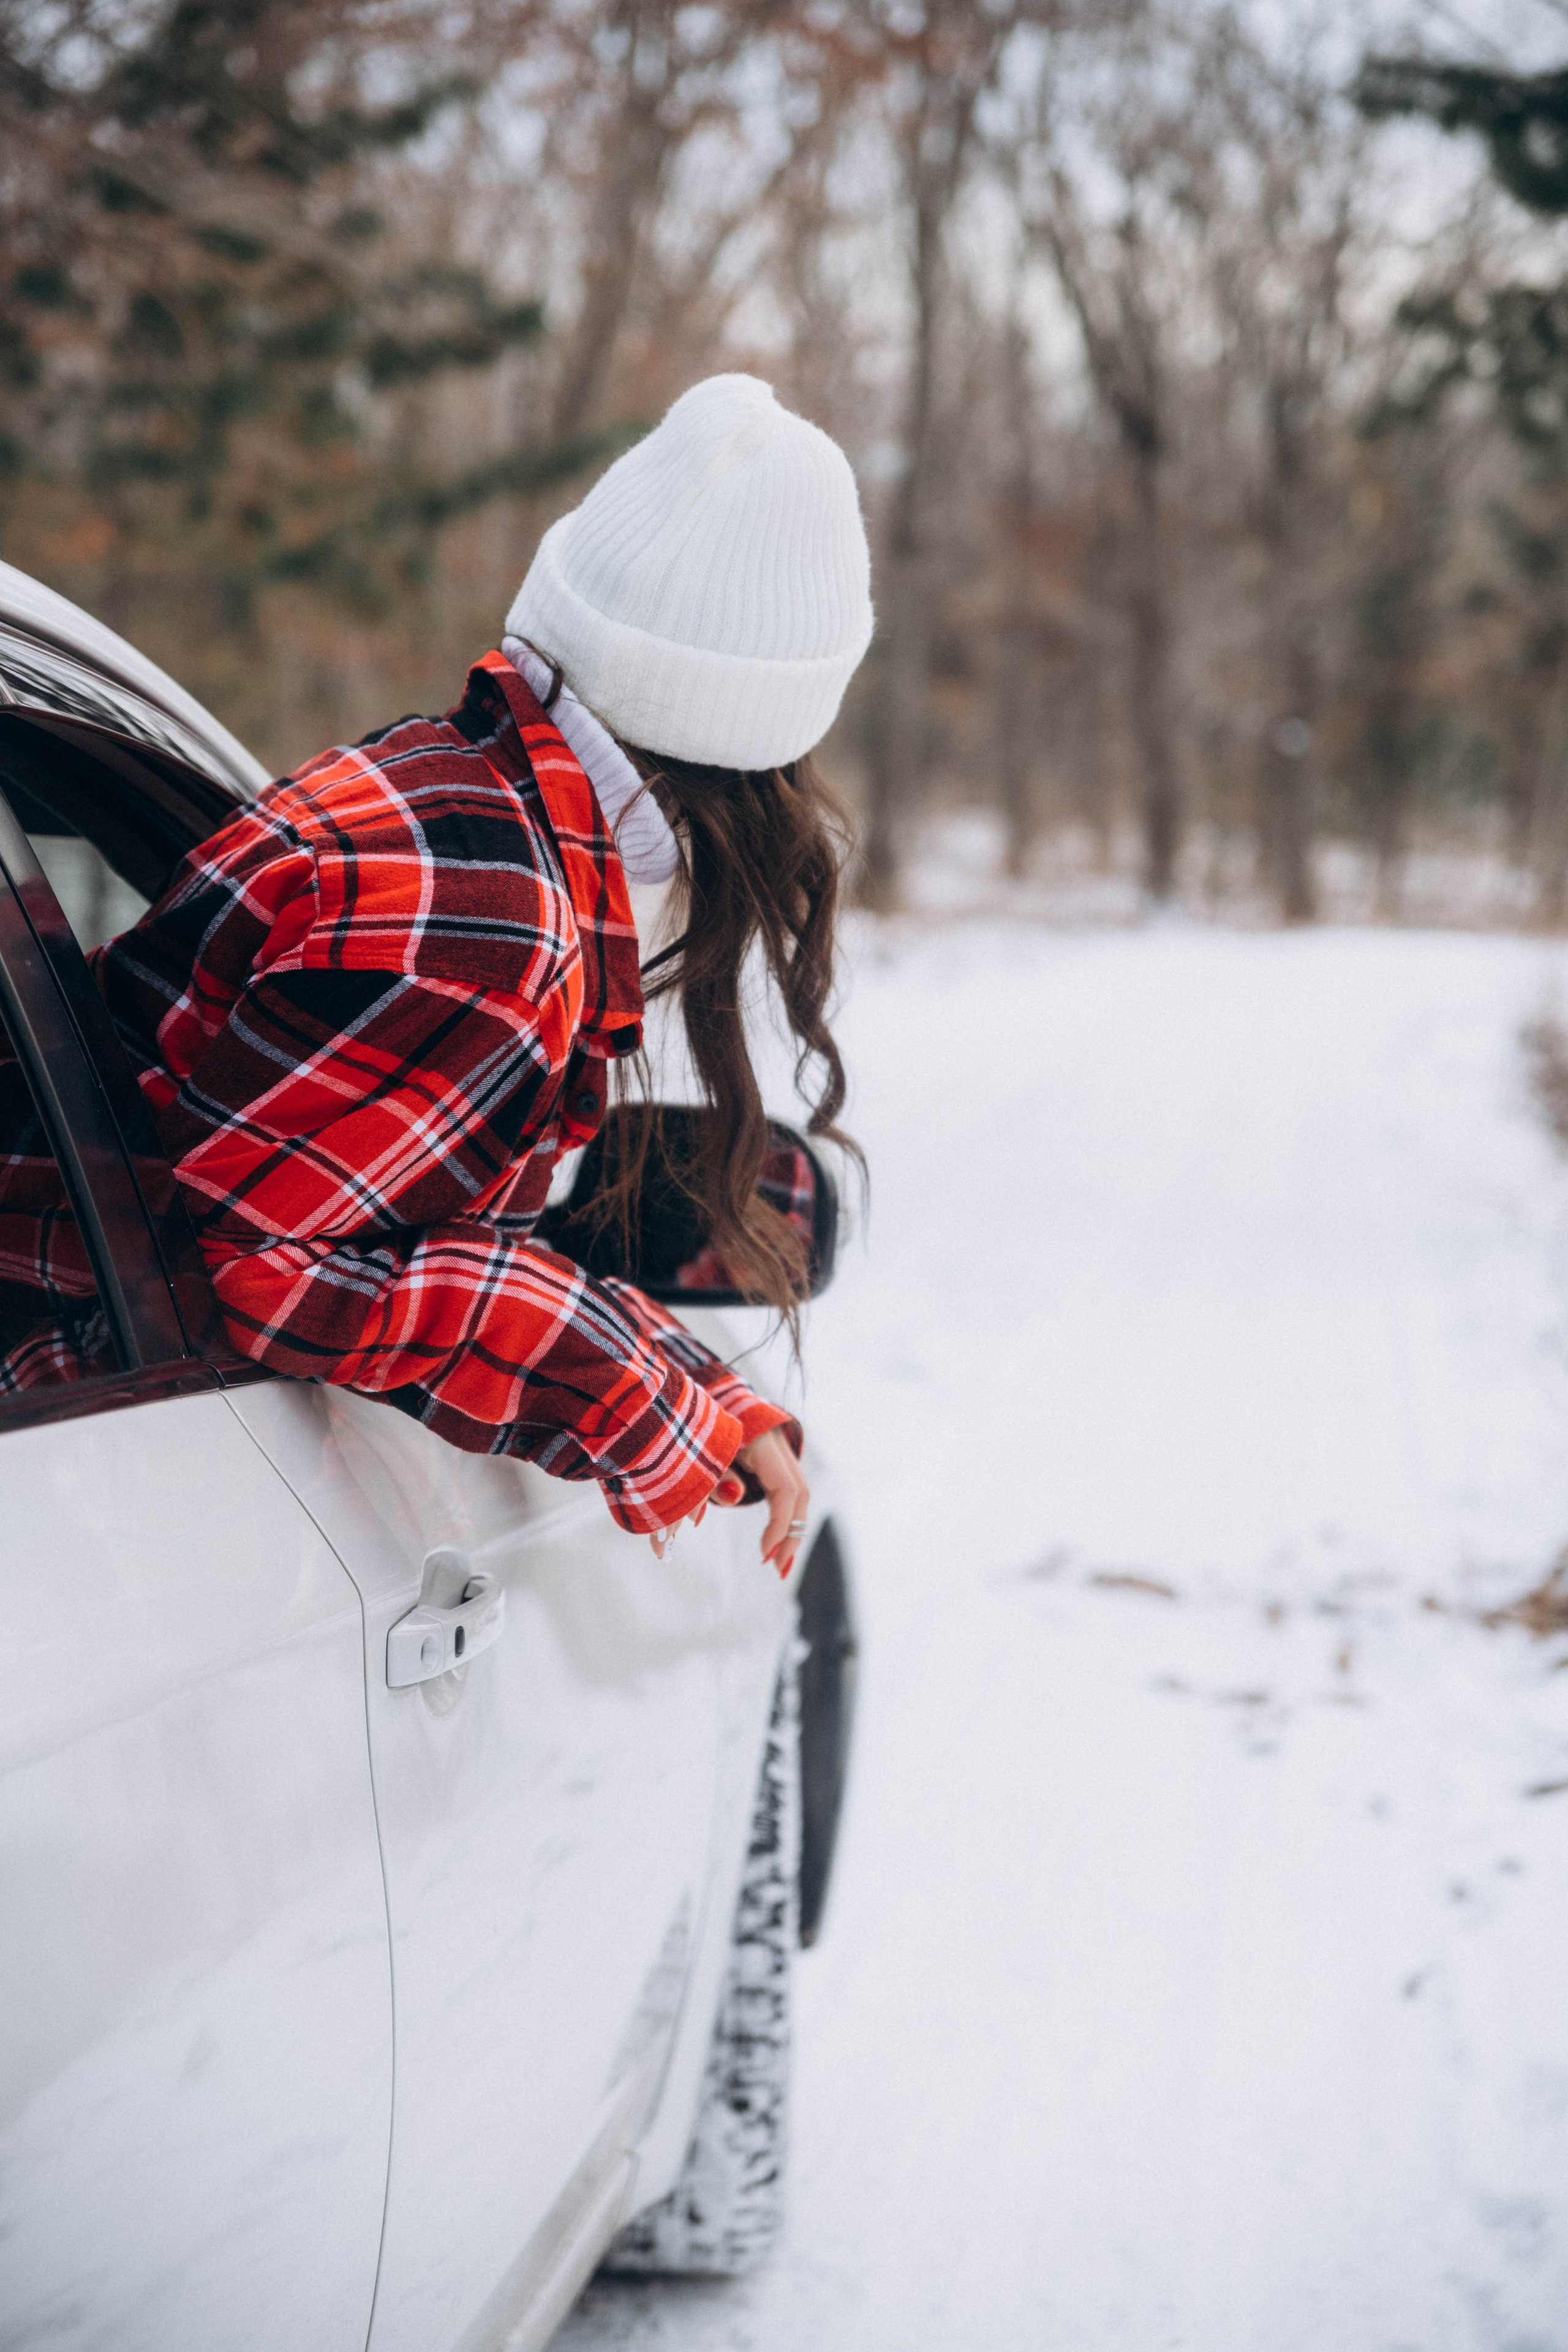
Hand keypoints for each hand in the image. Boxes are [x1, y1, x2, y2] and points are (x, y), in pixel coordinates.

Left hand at [711, 1426, 810, 1579]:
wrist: (713, 1402)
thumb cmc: (704, 1429)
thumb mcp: (705, 1451)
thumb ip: (716, 1474)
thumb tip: (733, 1496)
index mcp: (764, 1443)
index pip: (785, 1489)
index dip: (780, 1523)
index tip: (765, 1552)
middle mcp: (780, 1449)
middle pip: (799, 1495)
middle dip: (792, 1534)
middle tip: (779, 1569)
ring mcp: (782, 1456)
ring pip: (798, 1497)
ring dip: (792, 1531)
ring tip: (780, 1565)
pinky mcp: (777, 1465)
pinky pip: (788, 1495)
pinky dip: (784, 1520)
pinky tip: (776, 1546)